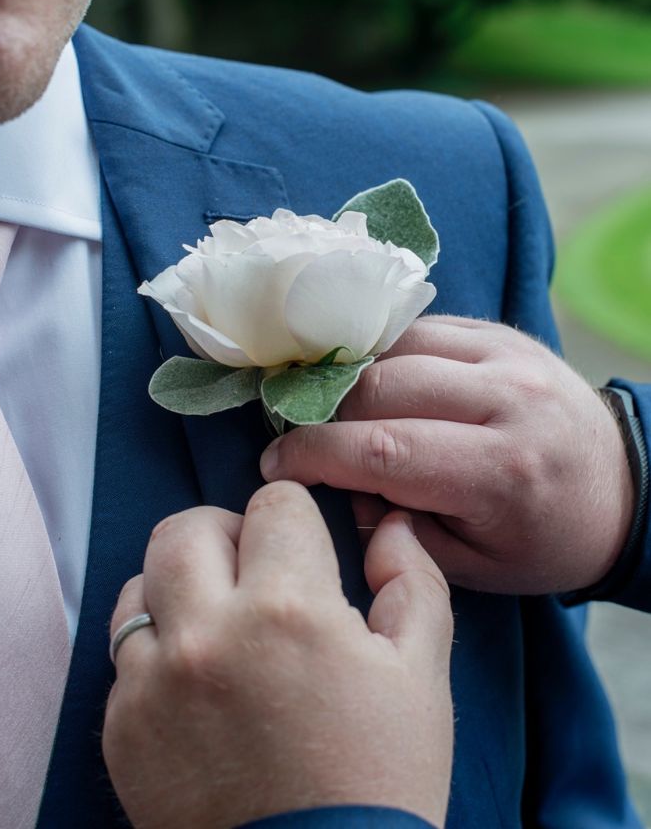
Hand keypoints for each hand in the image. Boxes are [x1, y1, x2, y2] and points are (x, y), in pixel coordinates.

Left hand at [103, 482, 453, 828]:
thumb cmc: (379, 782)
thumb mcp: (422, 676)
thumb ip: (413, 581)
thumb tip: (393, 526)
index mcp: (290, 609)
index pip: (274, 503)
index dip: (296, 520)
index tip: (304, 552)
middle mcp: (209, 634)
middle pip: (187, 528)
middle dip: (226, 535)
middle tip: (255, 575)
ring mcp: (154, 683)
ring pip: (142, 583)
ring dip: (181, 590)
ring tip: (220, 627)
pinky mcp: (123, 730)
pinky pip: (124, 657)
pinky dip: (158, 654)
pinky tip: (197, 686)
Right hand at [260, 316, 634, 595]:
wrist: (621, 488)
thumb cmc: (542, 539)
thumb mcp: (473, 566)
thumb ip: (398, 532)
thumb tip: (338, 488)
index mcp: (501, 471)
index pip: (382, 449)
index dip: (315, 454)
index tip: (278, 465)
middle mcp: (506, 400)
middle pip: (381, 387)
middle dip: (327, 415)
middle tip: (305, 439)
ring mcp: (507, 356)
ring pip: (396, 348)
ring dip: (352, 378)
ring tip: (336, 411)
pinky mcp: (501, 333)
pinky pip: (422, 327)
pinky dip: (385, 353)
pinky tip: (373, 381)